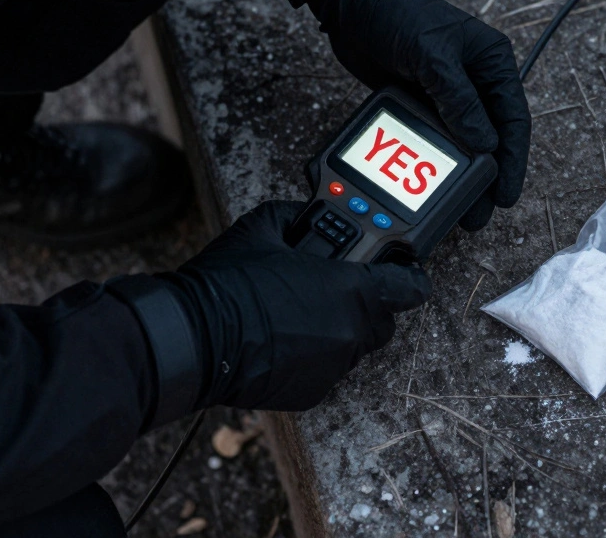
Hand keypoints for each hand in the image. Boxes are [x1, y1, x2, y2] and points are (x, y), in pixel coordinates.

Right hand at [169, 201, 429, 410]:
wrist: (194, 338)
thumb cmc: (230, 283)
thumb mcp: (265, 227)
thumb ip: (298, 216)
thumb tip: (306, 214)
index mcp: (352, 290)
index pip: (411, 287)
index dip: (408, 275)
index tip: (403, 271)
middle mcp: (351, 332)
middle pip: (383, 319)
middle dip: (368, 303)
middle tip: (336, 288)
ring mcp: (333, 367)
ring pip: (354, 346)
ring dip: (339, 329)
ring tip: (301, 313)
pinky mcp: (312, 392)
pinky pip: (327, 369)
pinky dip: (315, 355)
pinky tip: (285, 339)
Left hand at [316, 0, 530, 229]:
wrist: (354, 2)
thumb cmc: (400, 14)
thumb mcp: (434, 55)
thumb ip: (460, 100)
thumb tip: (484, 145)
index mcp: (492, 63)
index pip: (513, 119)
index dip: (513, 161)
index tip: (506, 195)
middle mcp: (475, 80)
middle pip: (490, 138)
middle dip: (488, 177)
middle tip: (481, 214)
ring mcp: (447, 93)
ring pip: (462, 143)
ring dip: (461, 174)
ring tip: (458, 208)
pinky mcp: (420, 101)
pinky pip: (434, 137)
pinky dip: (434, 161)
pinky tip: (431, 182)